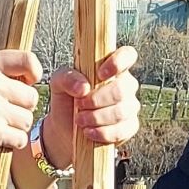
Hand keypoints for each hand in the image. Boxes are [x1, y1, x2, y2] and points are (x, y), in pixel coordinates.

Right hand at [0, 50, 41, 155]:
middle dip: (22, 107)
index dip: (34, 73)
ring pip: (28, 120)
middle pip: (32, 97)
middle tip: (3, 110)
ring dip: (17, 126)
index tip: (28, 82)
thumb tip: (34, 74)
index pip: (28, 60)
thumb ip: (2, 70)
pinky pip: (20, 138)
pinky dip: (12, 142)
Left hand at [35, 47, 139, 170]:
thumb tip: (84, 87)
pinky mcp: (129, 126)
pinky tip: (89, 132)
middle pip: (122, 89)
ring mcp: (129, 106)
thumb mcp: (58, 84)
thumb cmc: (66, 100)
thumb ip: (66, 77)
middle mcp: (125, 85)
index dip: (118, 62)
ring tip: (80, 120)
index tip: (100, 74)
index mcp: (111, 67)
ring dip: (96, 117)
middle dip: (97, 100)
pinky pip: (121, 130)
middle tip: (79, 105)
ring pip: (121, 111)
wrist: (65, 130)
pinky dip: (102, 133)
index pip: (127, 55)